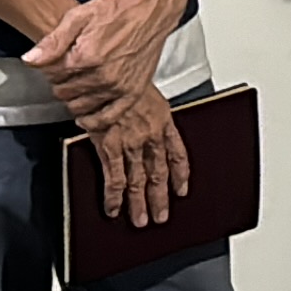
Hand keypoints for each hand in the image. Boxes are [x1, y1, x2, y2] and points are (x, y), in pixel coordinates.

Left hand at [28, 0, 180, 122]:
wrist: (150, 10)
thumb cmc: (117, 10)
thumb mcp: (79, 16)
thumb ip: (53, 41)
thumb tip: (30, 59)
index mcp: (85, 57)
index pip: (51, 75)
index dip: (48, 67)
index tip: (55, 60)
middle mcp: (102, 76)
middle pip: (63, 93)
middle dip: (60, 82)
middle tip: (67, 70)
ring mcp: (118, 87)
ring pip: (80, 106)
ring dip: (73, 98)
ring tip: (78, 84)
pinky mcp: (132, 93)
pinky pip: (107, 118)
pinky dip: (92, 120)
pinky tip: (85, 115)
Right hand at [75, 85, 188, 227]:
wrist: (109, 71)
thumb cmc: (125, 74)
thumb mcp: (145, 88)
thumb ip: (147, 108)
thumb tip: (146, 117)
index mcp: (162, 119)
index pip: (177, 153)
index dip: (180, 174)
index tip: (181, 188)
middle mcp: (150, 135)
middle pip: (159, 173)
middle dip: (160, 197)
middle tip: (161, 215)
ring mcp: (131, 143)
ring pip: (138, 181)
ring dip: (139, 203)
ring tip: (140, 220)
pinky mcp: (110, 147)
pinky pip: (114, 178)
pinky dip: (114, 197)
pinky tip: (113, 209)